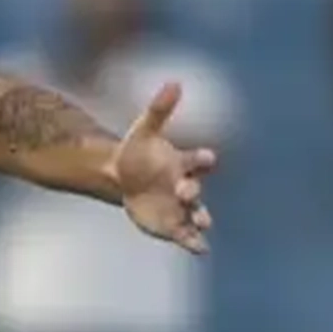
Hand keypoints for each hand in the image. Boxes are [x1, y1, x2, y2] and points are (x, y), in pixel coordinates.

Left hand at [110, 82, 217, 252]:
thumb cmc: (138, 151)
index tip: (208, 158)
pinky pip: (187, 236)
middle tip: (185, 193)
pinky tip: (200, 249)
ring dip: (201, 220)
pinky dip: (195, 243)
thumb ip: (159, 109)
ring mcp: (182, 208)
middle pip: (195, 191)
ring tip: (202, 224)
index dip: (203, 160)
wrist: (123, 177)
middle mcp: (187, 186)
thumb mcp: (143, 130)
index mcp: (183, 163)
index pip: (198, 161)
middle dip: (192, 192)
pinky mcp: (174, 225)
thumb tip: (174, 82)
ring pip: (197, 215)